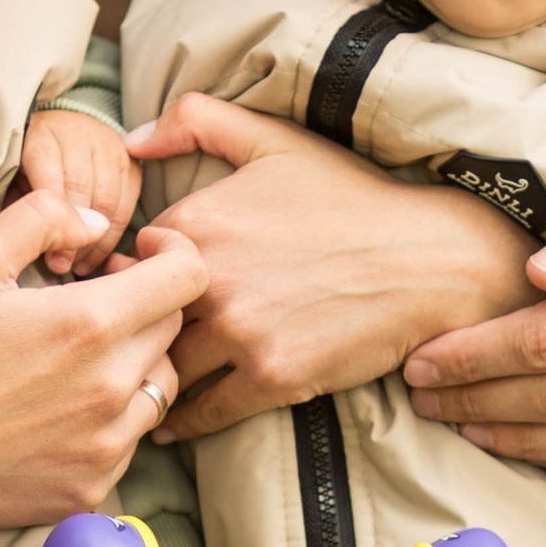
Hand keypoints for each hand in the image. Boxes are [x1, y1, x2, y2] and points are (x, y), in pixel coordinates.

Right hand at [0, 189, 199, 546]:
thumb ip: (44, 217)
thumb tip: (97, 222)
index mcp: (91, 324)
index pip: (189, 277)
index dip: (172, 252)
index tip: (139, 254)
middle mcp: (112, 388)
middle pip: (174, 329)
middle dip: (146, 303)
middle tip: (94, 299)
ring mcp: (106, 445)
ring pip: (161, 387)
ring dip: (136, 361)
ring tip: (80, 354)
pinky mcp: (93, 486)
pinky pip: (131, 439)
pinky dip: (112, 416)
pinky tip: (62, 405)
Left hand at [17, 107, 139, 274]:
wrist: (62, 129)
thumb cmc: (29, 164)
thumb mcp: (12, 177)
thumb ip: (18, 205)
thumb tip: (22, 248)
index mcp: (42, 137)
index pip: (51, 181)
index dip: (52, 223)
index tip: (51, 259)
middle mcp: (79, 136)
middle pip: (81, 189)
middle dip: (74, 235)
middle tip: (64, 267)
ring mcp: (109, 147)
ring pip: (108, 199)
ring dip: (96, 240)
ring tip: (81, 267)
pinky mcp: (130, 163)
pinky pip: (128, 203)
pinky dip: (116, 234)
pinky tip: (99, 255)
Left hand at [122, 93, 525, 437]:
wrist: (428, 258)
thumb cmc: (352, 197)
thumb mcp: (274, 141)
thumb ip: (196, 121)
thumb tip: (131, 141)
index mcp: (197, 223)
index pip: (126, 265)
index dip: (124, 282)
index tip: (124, 298)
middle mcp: (209, 280)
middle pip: (135, 323)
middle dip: (124, 337)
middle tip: (117, 353)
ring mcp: (240, 333)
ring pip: (163, 371)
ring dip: (148, 382)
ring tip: (136, 391)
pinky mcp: (273, 378)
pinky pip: (204, 413)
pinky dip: (182, 423)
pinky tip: (168, 425)